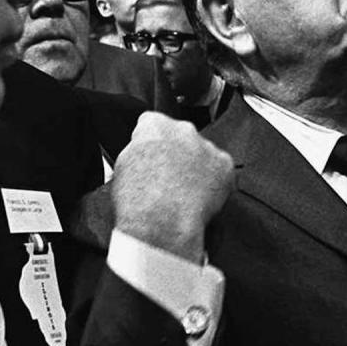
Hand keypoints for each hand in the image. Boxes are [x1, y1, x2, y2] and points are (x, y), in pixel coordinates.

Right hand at [111, 112, 234, 263]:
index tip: (152, 157)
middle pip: (181, 137)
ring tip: (183, 193)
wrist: (161, 221)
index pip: (153, 124)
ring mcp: (207, 146)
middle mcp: (183, 130)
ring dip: (196, 168)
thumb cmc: (138, 201)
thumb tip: (143, 153)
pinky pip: (221, 170)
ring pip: (203, 154)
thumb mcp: (121, 167)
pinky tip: (199, 197)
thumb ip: (137, 151)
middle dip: (177, 154)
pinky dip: (214, 182)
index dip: (152, 144)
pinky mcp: (225, 165)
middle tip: (168, 179)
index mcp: (155, 125)